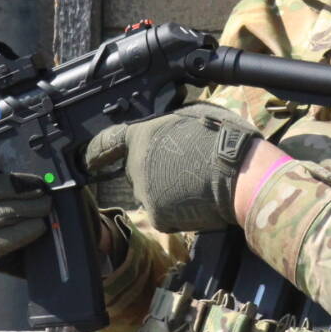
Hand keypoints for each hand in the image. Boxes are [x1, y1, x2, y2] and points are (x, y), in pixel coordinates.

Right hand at [0, 146, 54, 276]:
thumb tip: (66, 152)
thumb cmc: (54, 207)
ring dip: (20, 209)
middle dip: (10, 186)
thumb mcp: (52, 183)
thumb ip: (48, 169)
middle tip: (40, 189)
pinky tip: (39, 227)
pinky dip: (19, 233)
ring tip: (46, 208)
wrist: (59, 245)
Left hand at [83, 104, 258, 233]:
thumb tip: (164, 122)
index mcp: (141, 136)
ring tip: (194, 182)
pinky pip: (163, 212)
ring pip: (150, 192)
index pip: (107, 143)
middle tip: (182, 164)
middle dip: (152, 168)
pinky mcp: (158, 218)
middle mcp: (136, 165)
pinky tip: (196, 199)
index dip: (96, 151)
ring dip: (165, 189)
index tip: (89, 158)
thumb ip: (167, 122)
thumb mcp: (192, 113)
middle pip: (135, 169)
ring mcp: (145, 194)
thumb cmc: (222, 138)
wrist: (241, 176)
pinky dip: (177, 209)